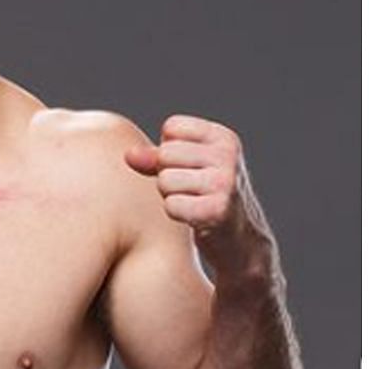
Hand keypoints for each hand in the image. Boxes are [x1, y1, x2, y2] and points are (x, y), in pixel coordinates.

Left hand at [124, 115, 271, 274]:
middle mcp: (228, 156)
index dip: (169, 151)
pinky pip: (171, 205)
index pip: (172, 127)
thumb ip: (155, 157)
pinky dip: (176, 213)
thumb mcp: (187, 169)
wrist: (240, 240)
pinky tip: (194, 217)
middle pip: (165, 153)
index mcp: (224, 138)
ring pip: (165, 180)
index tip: (189, 169)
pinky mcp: (217, 210)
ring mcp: (225, 183)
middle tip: (191, 190)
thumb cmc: (208, 198)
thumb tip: (128, 155)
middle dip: (168, 174)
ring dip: (171, 195)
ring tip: (193, 202)